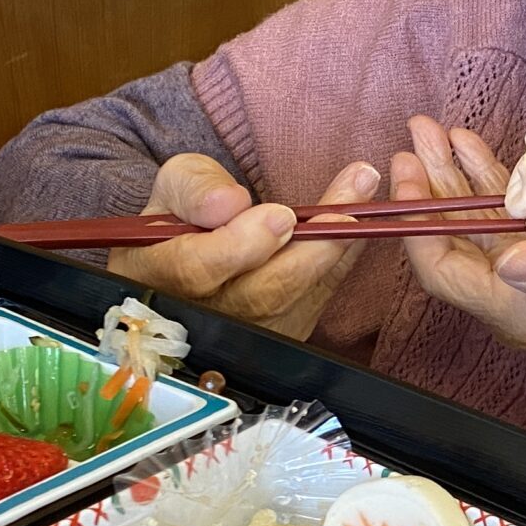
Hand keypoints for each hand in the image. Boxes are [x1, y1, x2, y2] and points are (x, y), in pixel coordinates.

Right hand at [109, 154, 373, 339]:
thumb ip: (192, 188)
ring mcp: (248, 337)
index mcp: (159, 277)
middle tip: (348, 206)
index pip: (197, 270)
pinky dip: (343, 256)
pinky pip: (319, 298)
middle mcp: (204, 317)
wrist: (185, 270)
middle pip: (262, 294)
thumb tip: (230, 204)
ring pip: (298, 300)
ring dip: (337, 245)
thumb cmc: (175, 225)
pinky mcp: (284, 335)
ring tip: (364, 188)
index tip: (281, 215)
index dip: (241, 245)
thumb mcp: (169, 191)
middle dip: (311, 248)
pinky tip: (366, 219)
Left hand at [391, 116, 525, 370]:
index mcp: (512, 310)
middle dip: (430, 186)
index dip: (418, 225)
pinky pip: (509, 210)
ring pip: (478, 218)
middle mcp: (511, 290)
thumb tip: (509, 257)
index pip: (442, 269)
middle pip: (454, 236)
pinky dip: (492, 178)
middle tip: (414, 136)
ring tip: (436, 130)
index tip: (406, 178)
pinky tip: (476, 147)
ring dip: (455, 174)